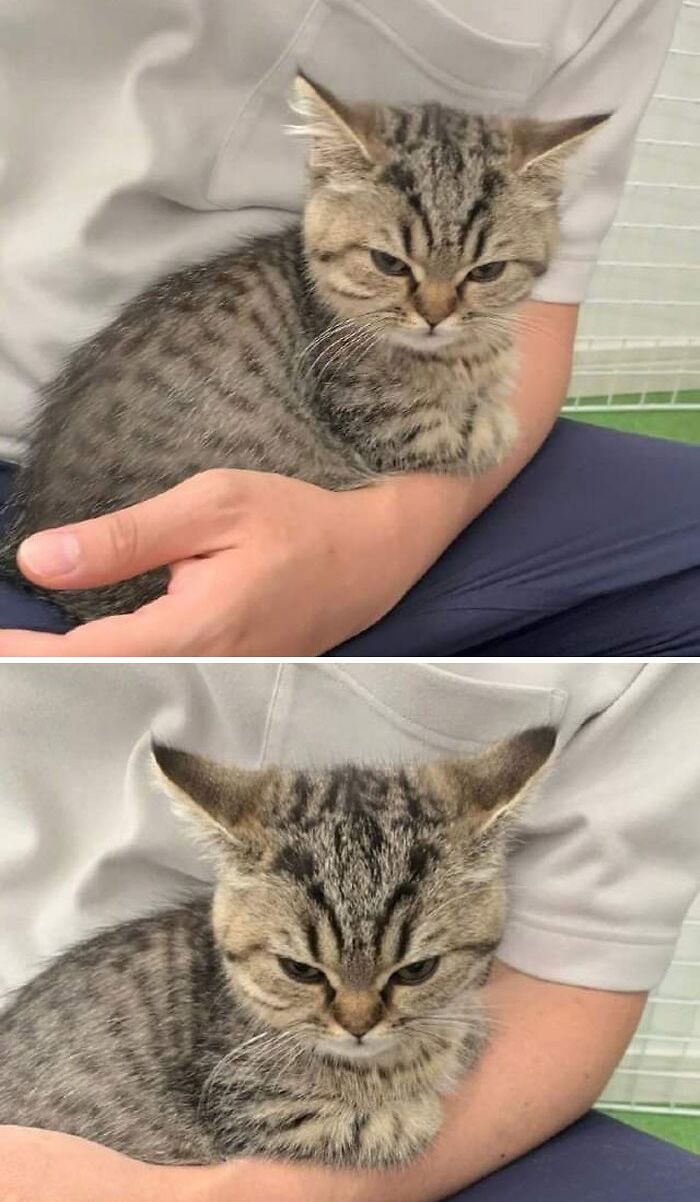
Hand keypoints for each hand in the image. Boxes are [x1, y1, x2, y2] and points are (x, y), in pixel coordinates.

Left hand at [0, 470, 421, 656]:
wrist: (374, 559)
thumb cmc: (299, 522)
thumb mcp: (211, 505)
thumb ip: (125, 536)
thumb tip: (40, 560)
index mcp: (192, 631)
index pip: (84, 657)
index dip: (25, 657)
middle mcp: (203, 674)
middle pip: (97, 690)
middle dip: (40, 675)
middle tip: (7, 651)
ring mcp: (216, 688)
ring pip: (124, 696)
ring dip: (71, 679)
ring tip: (29, 656)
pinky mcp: (225, 685)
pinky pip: (153, 691)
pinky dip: (108, 679)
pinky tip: (80, 661)